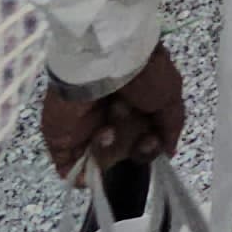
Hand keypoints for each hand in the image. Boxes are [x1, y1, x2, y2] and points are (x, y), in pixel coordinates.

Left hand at [40, 45, 185, 174]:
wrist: (104, 62)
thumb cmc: (142, 74)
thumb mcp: (170, 95)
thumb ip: (171, 126)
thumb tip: (168, 151)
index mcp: (131, 107)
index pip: (140, 138)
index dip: (149, 146)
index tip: (151, 140)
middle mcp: (107, 118)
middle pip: (121, 150)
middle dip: (132, 147)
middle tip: (136, 139)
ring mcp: (82, 129)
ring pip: (99, 158)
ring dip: (110, 148)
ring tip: (109, 129)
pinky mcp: (60, 139)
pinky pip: (69, 167)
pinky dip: (83, 170)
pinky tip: (93, 149)